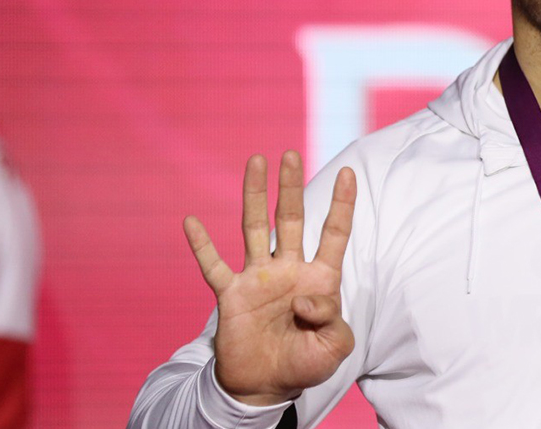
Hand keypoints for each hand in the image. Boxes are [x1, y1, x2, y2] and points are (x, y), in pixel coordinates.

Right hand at [183, 151, 356, 404]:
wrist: (266, 386)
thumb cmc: (305, 364)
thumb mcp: (334, 346)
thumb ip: (332, 320)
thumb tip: (306, 298)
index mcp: (319, 278)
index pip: (333, 233)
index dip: (342, 204)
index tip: (349, 172)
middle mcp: (288, 269)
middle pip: (291, 219)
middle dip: (291, 187)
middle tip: (290, 154)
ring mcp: (258, 278)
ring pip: (255, 228)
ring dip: (255, 196)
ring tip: (256, 161)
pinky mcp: (231, 294)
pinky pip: (214, 266)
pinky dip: (202, 245)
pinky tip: (191, 221)